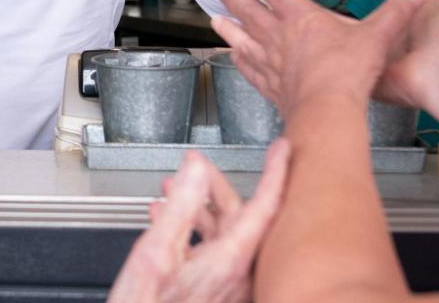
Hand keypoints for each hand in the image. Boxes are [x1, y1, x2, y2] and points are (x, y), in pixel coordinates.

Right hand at [107, 141, 290, 302]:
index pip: (266, 206)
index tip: (283, 150)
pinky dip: (192, 233)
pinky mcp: (212, 297)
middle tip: (200, 164)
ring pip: (224, 236)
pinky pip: (212, 256)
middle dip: (215, 186)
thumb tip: (195, 170)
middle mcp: (236, 276)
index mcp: (231, 261)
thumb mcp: (155, 254)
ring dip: (199, 209)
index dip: (276, 173)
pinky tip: (168, 226)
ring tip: (172, 190)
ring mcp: (226, 289)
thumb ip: (179, 207)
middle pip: (241, 217)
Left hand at [211, 0, 412, 117]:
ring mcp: (271, 63)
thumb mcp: (376, 36)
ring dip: (228, 28)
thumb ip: (397, 11)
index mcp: (300, 18)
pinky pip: (250, 70)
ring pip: (242, 39)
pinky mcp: (271, 87)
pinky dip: (240, 61)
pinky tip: (235, 59)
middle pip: (249, 11)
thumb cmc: (349, 73)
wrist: (328, 112)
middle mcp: (279, 37)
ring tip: (215, 20)